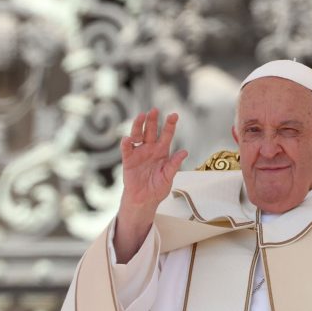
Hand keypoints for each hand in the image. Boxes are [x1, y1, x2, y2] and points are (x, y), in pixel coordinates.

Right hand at [114, 109, 187, 262]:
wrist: (145, 200)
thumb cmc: (158, 188)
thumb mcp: (169, 177)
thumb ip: (174, 165)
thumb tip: (185, 152)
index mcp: (162, 152)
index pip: (167, 135)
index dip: (170, 125)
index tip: (174, 115)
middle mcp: (150, 149)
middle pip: (151, 131)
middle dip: (153, 120)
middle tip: (154, 110)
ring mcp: (139, 153)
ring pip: (138, 135)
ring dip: (139, 125)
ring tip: (141, 116)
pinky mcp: (129, 161)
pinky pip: (127, 150)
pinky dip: (127, 144)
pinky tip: (128, 139)